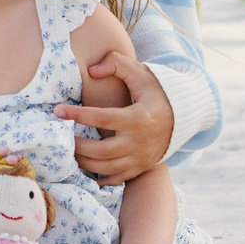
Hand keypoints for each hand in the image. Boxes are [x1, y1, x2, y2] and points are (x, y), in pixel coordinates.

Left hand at [58, 52, 175, 183]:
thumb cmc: (158, 92)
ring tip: (69, 152)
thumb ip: (117, 64)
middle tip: (60, 138)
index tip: (57, 111)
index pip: (103, 118)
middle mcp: (140, 141)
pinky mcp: (143, 166)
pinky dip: (103, 179)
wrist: (187, 116)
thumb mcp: (141, 73)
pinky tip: (87, 172)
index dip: (78, 115)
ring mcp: (142, 157)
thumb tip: (92, 70)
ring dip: (85, 163)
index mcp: (139, 117)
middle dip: (78, 146)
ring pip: (108, 168)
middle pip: (102, 151)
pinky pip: (120, 178)